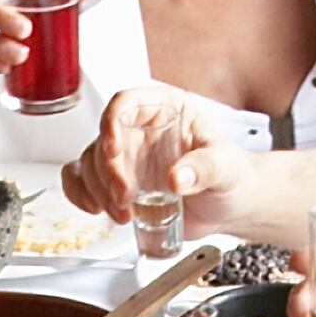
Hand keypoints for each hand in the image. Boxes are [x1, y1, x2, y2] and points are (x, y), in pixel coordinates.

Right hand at [62, 86, 250, 224]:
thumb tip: (177, 177)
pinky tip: (97, 209)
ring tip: (124, 213)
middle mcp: (141, 129)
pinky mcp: (117, 182)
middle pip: (103, 138)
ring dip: (98, 191)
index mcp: (167, 109)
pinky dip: (81, 195)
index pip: (127, 103)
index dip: (112, 124)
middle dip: (107, 173)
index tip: (114, 152)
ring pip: (90, 163)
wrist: (232, 207)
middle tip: (125, 198)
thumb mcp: (227, 168)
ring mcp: (127, 156)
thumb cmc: (234, 176)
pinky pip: (82, 180)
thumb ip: (205, 168)